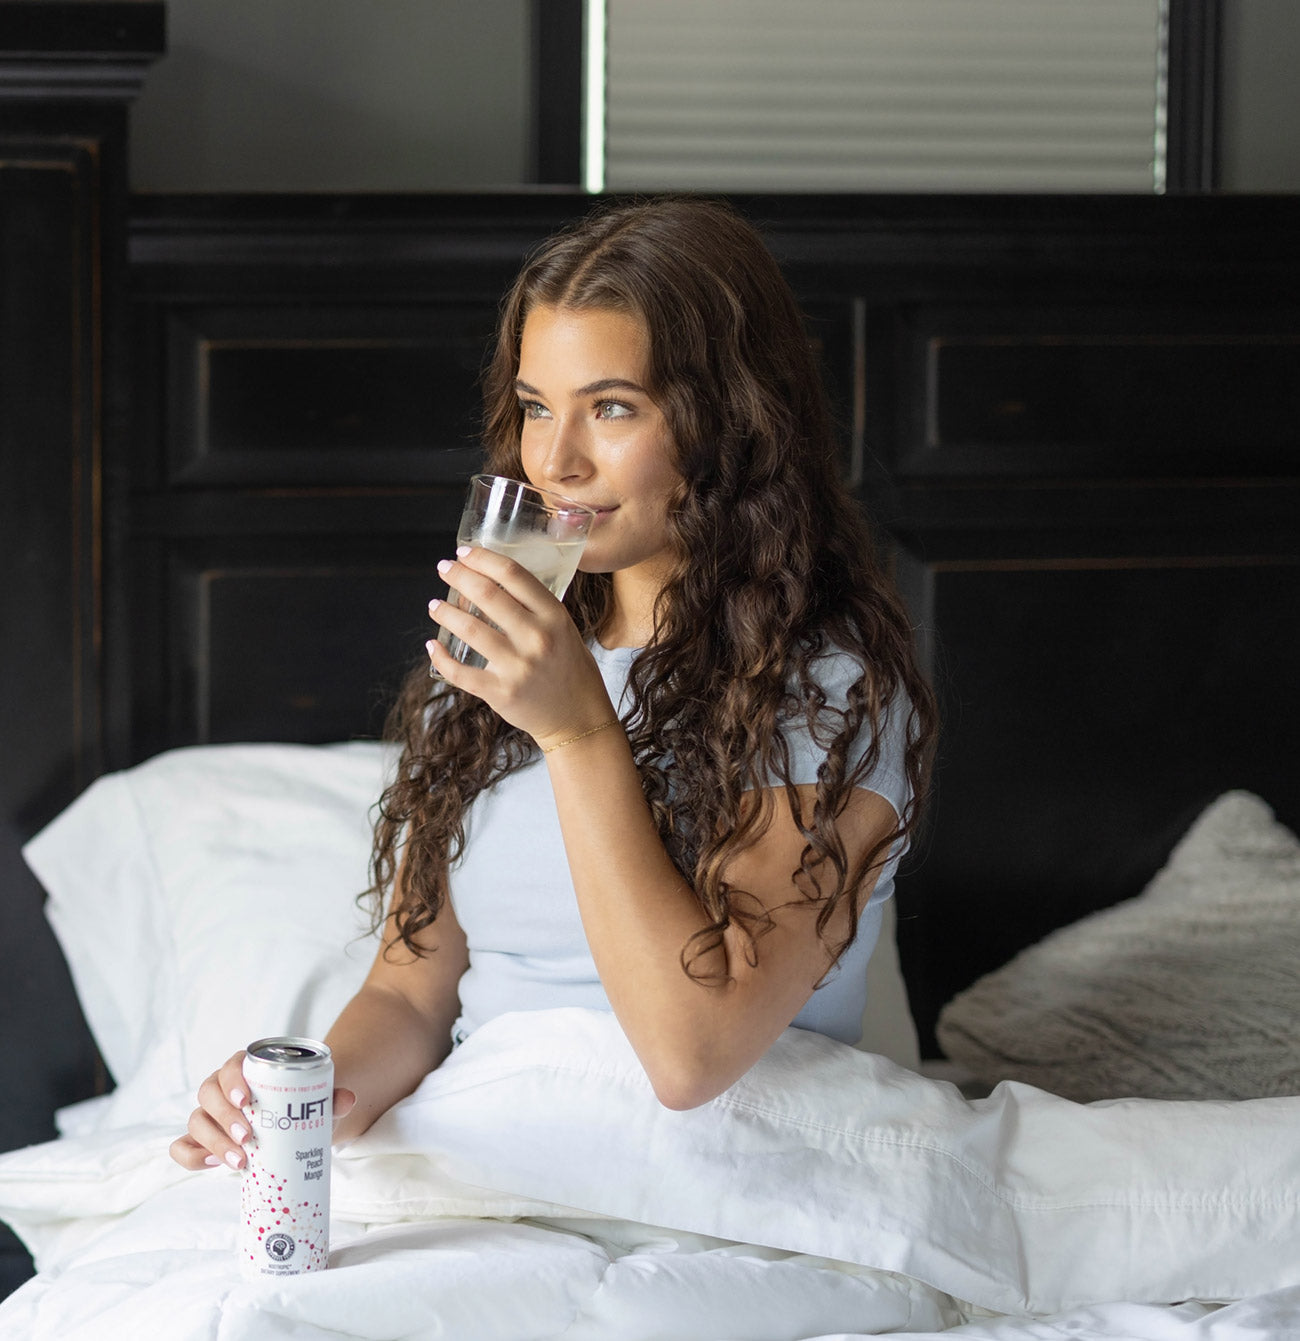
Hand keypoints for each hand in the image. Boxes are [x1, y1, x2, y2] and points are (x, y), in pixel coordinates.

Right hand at [168, 1052, 356, 1170]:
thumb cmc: (300, 1103)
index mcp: (245, 1068)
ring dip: (212, 1140)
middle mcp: (222, 1088)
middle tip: (248, 1138)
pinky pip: (183, 1147)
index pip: (230, 1066)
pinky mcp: (204, 1140)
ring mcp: (210, 1114)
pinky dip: (191, 1156)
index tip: (247, 1100)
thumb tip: (348, 1099)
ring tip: (239, 1160)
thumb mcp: (315, 1100)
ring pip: (196, 1120)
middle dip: (224, 1117)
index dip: (232, 1081)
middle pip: (208, 1093)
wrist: (293, 1121)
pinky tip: (212, 1165)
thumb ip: (330, 1098)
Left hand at [427, 546, 616, 748]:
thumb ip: (535, 608)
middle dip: (458, 576)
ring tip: (435, 605)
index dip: (483, 558)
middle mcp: (536, 638)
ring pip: (468, 629)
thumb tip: (492, 582)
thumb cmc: (569, 668)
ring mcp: (517, 666)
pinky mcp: (500, 692)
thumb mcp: (563, 629)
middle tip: (444, 568)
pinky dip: (441, 657)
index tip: (464, 552)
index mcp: (554, 616)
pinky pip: (460, 672)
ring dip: (444, 612)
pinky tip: (432, 645)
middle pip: (487, 594)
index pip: (513, 574)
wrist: (577, 717)